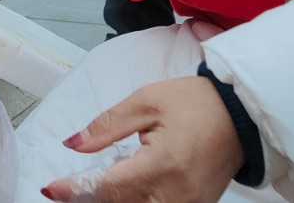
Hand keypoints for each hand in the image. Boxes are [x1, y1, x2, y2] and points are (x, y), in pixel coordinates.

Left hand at [43, 77, 241, 202]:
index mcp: (161, 165)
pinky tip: (122, 192)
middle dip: (89, 200)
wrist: (242, 115)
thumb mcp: (147, 102)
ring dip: (113, 202)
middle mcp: (175, 194)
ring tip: (92, 189)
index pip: (107, 188)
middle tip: (67, 190)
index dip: (74, 191)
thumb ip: (107, 125)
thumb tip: (73, 143)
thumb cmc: (197, 103)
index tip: (51, 189)